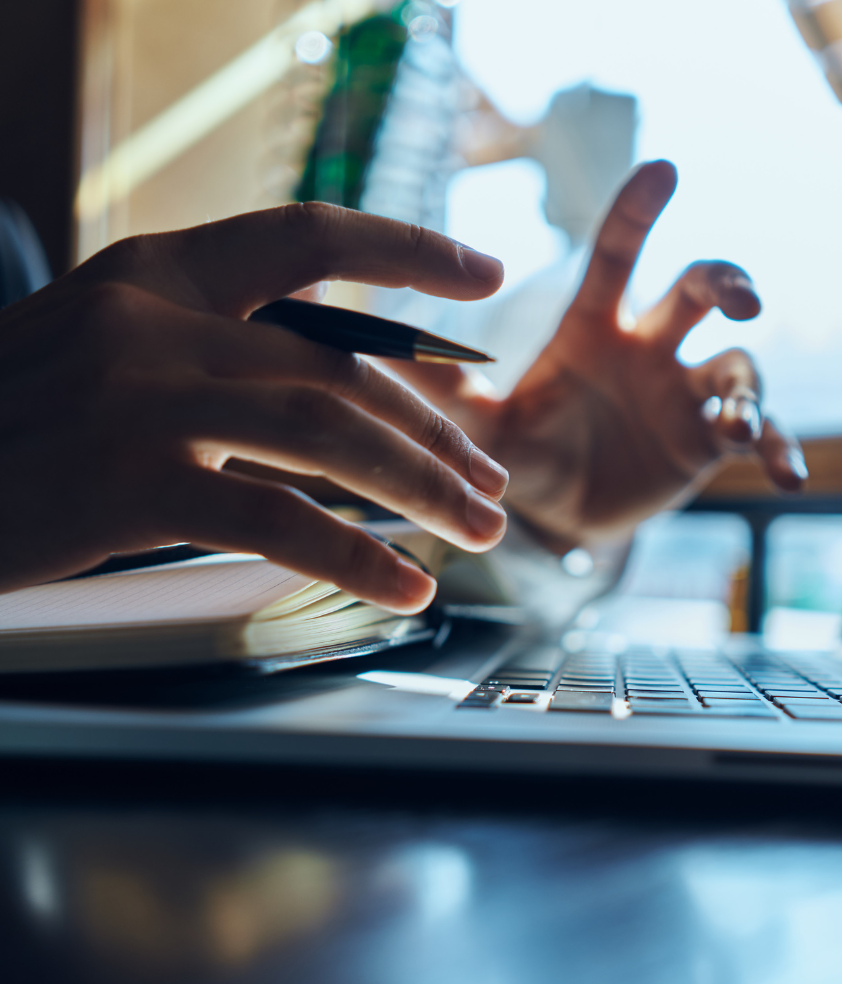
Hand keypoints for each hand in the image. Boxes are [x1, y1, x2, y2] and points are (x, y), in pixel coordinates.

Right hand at [0, 203, 510, 608]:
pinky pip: (280, 519)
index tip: (485, 273)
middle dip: (436, 434)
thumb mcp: (109, 360)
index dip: (407, 249)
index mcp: (153, 276)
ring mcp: (141, 396)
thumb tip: (337, 403)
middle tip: (491, 484)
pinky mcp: (130, 480)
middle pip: (343, 369)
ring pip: (330, 435)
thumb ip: (212, 360)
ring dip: (424, 489)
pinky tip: (407, 587)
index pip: (307, 237)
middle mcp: (153, 321)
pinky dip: (358, 557)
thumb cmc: (17, 432)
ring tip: (482, 533)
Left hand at [396, 161, 805, 549]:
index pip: (618, 255)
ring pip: (738, 364)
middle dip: (723, 281)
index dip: (638, 211)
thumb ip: (441, 386)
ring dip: (746, 385)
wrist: (561, 514)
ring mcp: (686, 393)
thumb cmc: (524, 452)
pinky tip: (789, 476)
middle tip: (734, 296)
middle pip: (698, 291)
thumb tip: (368, 337)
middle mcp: (649, 348)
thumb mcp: (484, 423)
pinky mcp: (710, 442)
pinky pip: (762, 435)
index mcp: (595, 327)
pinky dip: (780, 448)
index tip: (664, 170)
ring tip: (737, 420)